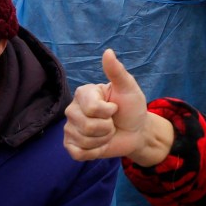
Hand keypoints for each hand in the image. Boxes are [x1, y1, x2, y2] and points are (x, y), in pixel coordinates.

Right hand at [64, 49, 171, 166]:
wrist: (136, 131)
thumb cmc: (131, 108)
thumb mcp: (129, 88)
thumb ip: (117, 72)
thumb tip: (108, 52)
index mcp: (83, 93)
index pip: (91, 108)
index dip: (108, 111)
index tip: (115, 107)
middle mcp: (72, 110)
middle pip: (87, 126)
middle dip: (107, 127)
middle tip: (112, 122)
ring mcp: (69, 129)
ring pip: (84, 140)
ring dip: (103, 139)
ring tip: (107, 132)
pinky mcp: (71, 146)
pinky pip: (79, 153)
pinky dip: (95, 151)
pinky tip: (100, 144)